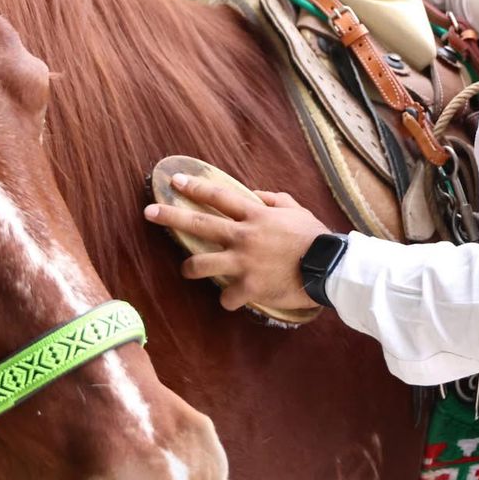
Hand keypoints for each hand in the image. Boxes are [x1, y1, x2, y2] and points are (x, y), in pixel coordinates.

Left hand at [143, 173, 331, 311]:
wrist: (329, 268)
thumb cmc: (314, 237)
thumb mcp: (295, 209)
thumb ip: (272, 199)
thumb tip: (253, 194)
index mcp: (254, 215)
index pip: (217, 196)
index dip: (193, 187)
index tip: (174, 181)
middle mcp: (243, 236)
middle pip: (198, 224)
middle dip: (170, 216)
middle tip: (148, 212)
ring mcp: (243, 263)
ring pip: (200, 265)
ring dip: (189, 268)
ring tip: (187, 269)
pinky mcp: (249, 288)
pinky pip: (226, 297)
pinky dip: (229, 298)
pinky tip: (234, 299)